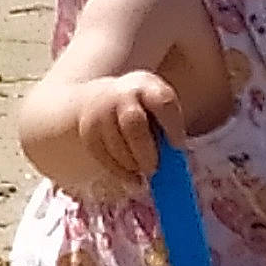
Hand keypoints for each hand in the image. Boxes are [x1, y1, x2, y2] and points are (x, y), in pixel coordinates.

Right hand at [75, 71, 185, 189]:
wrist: (103, 100)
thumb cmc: (143, 113)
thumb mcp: (157, 111)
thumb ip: (166, 132)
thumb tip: (176, 161)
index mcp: (147, 85)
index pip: (162, 102)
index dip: (172, 126)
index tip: (178, 148)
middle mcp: (122, 95)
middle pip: (133, 122)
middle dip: (145, 150)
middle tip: (154, 170)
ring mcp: (101, 111)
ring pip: (115, 142)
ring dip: (131, 164)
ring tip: (143, 174)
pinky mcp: (88, 130)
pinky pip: (101, 154)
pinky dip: (118, 171)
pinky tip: (131, 179)